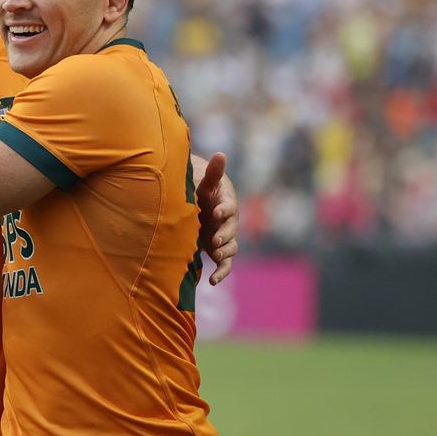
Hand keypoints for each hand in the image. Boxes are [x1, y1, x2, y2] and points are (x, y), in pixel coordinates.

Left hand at [196, 152, 238, 285]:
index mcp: (226, 205)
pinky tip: (212, 282)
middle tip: (215, 240)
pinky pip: (224, 265)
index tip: (217, 211)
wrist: (205, 206)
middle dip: (224, 235)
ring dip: (223, 253)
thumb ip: (214, 172)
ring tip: (214, 255)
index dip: (224, 209)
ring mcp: (225, 239)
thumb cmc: (206, 193)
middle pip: (231, 231)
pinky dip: (220, 273)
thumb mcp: (206, 183)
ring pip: (230, 249)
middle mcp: (229, 223)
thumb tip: (221, 153)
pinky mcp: (219, 251)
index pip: (228, 207)